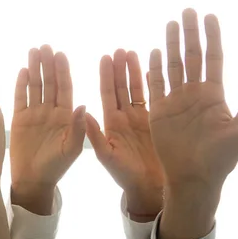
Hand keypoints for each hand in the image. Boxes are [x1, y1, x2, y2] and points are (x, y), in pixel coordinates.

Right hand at [9, 46, 85, 214]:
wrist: (33, 181)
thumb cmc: (56, 168)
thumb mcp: (72, 149)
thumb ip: (78, 128)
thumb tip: (84, 105)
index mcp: (66, 116)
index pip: (65, 88)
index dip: (63, 71)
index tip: (61, 54)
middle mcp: (51, 111)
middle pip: (50, 82)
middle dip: (48, 64)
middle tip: (46, 46)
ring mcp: (35, 113)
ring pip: (35, 86)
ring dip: (35, 68)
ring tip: (34, 51)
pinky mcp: (19, 118)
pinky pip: (20, 97)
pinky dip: (21, 84)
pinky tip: (23, 69)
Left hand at [86, 49, 163, 218]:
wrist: (148, 190)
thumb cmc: (124, 176)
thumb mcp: (106, 156)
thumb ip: (94, 135)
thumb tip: (82, 111)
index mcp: (109, 123)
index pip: (107, 94)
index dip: (105, 75)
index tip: (104, 56)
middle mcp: (123, 118)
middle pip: (120, 87)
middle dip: (118, 68)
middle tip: (118, 49)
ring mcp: (140, 119)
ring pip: (135, 90)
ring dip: (133, 71)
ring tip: (131, 51)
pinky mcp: (155, 124)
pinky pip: (152, 100)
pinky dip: (152, 84)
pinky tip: (153, 68)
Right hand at [149, 9, 237, 188]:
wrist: (194, 178)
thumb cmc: (221, 158)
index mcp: (214, 95)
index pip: (213, 59)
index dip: (212, 37)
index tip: (210, 16)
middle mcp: (194, 93)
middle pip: (192, 56)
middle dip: (190, 33)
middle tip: (188, 10)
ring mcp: (176, 101)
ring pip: (173, 66)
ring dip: (172, 44)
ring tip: (171, 23)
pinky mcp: (159, 111)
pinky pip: (155, 85)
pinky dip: (154, 68)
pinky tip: (154, 51)